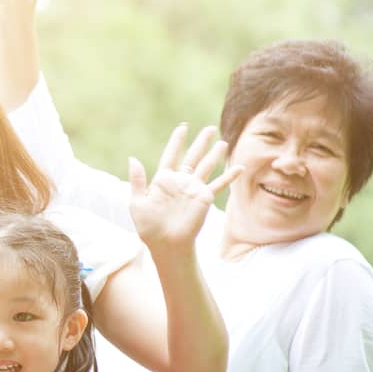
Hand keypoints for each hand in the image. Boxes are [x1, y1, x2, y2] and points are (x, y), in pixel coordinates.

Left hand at [128, 125, 242, 253]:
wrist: (166, 244)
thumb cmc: (149, 227)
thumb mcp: (137, 203)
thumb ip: (137, 181)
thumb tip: (132, 158)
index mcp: (162, 180)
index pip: (171, 155)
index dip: (177, 141)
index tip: (183, 127)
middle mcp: (180, 181)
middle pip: (192, 157)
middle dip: (201, 143)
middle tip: (210, 129)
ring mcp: (193, 189)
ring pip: (206, 166)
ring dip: (215, 154)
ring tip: (223, 142)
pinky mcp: (204, 198)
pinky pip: (219, 184)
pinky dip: (229, 176)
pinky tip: (240, 167)